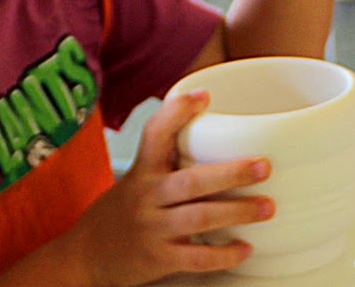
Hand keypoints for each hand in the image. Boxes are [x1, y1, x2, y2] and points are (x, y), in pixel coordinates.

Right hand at [71, 91, 273, 286]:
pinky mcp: (158, 259)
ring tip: (268, 207)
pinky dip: (223, 255)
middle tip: (263, 166)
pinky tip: (245, 248)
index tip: (204, 95)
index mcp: (142, 171)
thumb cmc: (119, 212)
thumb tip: (211, 133)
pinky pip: (196, 258)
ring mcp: (153, 228)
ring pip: (199, 218)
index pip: (156, 133)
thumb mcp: (135, 178)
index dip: (178, 112)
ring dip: (237, 212)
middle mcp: (147, 196)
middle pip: (191, 181)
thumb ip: (165, 160)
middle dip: (230, 172)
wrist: (86, 256)